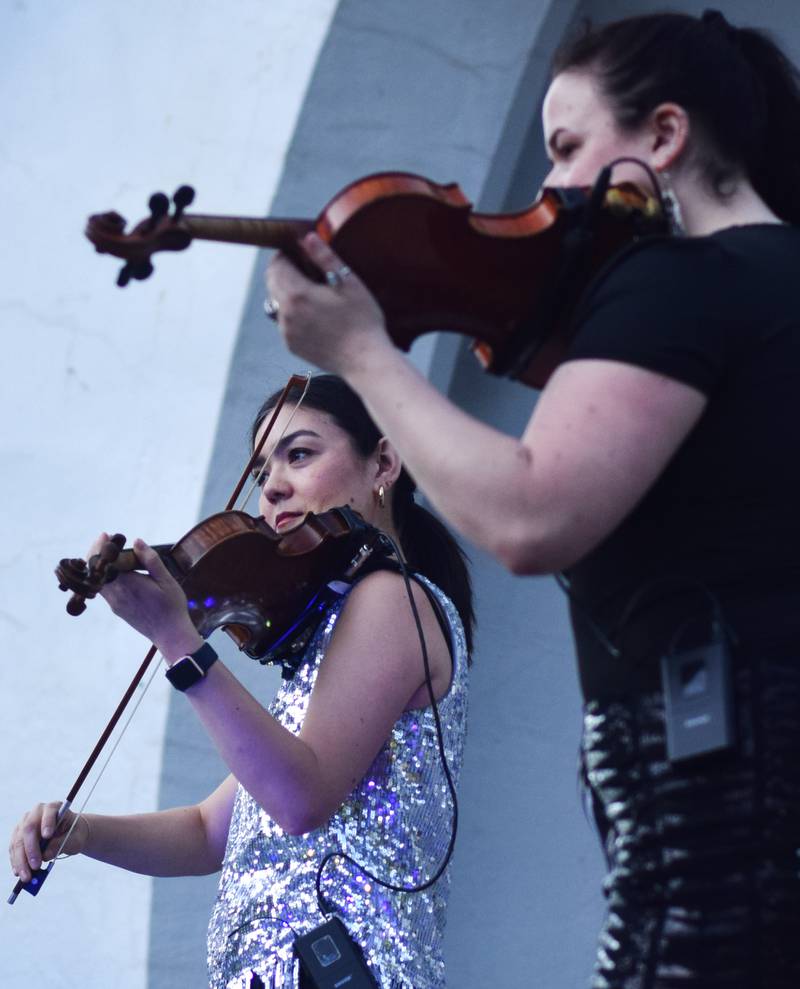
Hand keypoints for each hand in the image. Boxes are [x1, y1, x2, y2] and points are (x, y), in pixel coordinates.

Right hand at [9, 802, 87, 883]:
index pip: (49, 812)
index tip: (48, 836)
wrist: (69, 834)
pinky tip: (19, 872)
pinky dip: (16, 861)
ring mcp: (25, 823)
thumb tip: (44, 856)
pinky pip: (14, 849)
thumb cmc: (74, 834)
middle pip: (29, 829)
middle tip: (35, 866)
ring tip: (26, 877)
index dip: (47, 823)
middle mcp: (36, 812)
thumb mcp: (75, 839)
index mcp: (54, 807)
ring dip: (20, 860)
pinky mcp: (18, 835)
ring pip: (18, 841)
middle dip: (30, 850)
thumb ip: (61, 844)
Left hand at [91, 534, 201, 661]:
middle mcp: (116, 595)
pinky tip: (117, 570)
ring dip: (101, 565)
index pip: (104, 563)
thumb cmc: (172, 607)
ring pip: (98, 580)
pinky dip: (106, 576)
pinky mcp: (117, 609)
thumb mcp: (166, 580)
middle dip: (98, 553)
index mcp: (128, 585)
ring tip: (112, 553)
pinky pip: (104, 589)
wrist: (170, 634)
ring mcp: (114, 603)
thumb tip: (137, 542)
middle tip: (107, 540)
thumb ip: (150, 560)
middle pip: (95, 571)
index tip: (106, 535)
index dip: (101, 547)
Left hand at [265, 233, 392, 374]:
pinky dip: (294, 315)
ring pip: (277, 303)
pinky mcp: (292, 345)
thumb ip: (325, 257)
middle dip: (284, 272)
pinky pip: (285, 322)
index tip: (298, 252)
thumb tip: (307, 238)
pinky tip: (316, 316)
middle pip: (272, 283)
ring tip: (314, 295)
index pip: (276, 265)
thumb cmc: (362, 321)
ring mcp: (286, 332)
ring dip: (289, 294)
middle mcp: (286, 314)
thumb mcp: (349, 282)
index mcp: (298, 294)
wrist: (365, 360)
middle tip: (306, 270)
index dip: (285, 254)